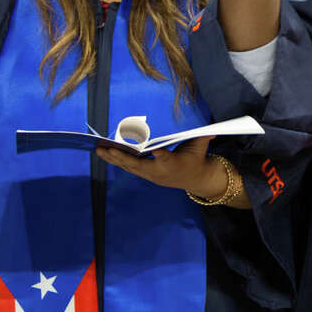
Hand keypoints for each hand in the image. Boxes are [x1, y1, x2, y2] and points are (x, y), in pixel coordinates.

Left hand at [96, 137, 230, 196]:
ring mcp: (150, 175)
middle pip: (138, 165)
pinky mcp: (146, 175)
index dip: (158, 155)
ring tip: (98, 149)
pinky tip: (105, 153)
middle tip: (107, 148)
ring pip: (129, 167)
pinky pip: (128, 167)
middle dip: (121, 157)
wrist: (196, 180)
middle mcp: (159, 172)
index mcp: (174, 164)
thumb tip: (213, 131)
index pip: (165, 159)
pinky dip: (116, 161)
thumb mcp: (200, 148)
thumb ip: (203, 137)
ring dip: (113, 159)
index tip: (151, 150)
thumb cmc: (196, 159)